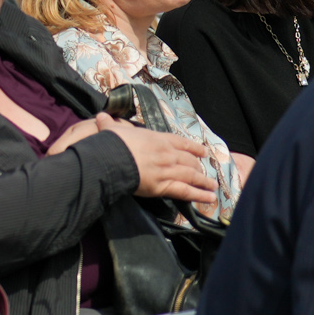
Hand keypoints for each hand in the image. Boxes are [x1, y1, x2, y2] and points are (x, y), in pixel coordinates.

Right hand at [95, 117, 221, 204]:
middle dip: (198, 167)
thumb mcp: (112, 129)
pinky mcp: (164, 186)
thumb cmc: (112, 143)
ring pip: (192, 176)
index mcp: (158, 139)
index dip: (194, 148)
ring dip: (204, 181)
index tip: (203, 152)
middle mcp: (168, 154)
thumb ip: (110, 124)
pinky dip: (199, 195)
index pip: (181, 142)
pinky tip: (210, 198)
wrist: (110, 158)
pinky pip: (186, 191)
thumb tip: (100, 116)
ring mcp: (168, 170)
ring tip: (213, 185)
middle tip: (204, 171)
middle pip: (189, 161)